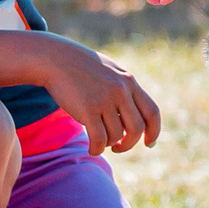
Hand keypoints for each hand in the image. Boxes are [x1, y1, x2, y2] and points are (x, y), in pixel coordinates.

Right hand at [35, 36, 160, 155]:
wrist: (54, 59)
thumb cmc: (81, 68)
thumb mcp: (109, 72)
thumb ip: (124, 91)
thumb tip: (135, 121)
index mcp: (129, 82)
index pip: (152, 112)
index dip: (154, 132)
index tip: (148, 144)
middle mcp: (120, 90)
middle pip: (137, 128)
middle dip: (129, 143)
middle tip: (118, 147)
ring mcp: (104, 100)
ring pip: (116, 135)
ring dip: (108, 143)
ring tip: (98, 139)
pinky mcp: (88, 109)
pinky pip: (99, 139)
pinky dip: (97, 149)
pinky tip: (92, 149)